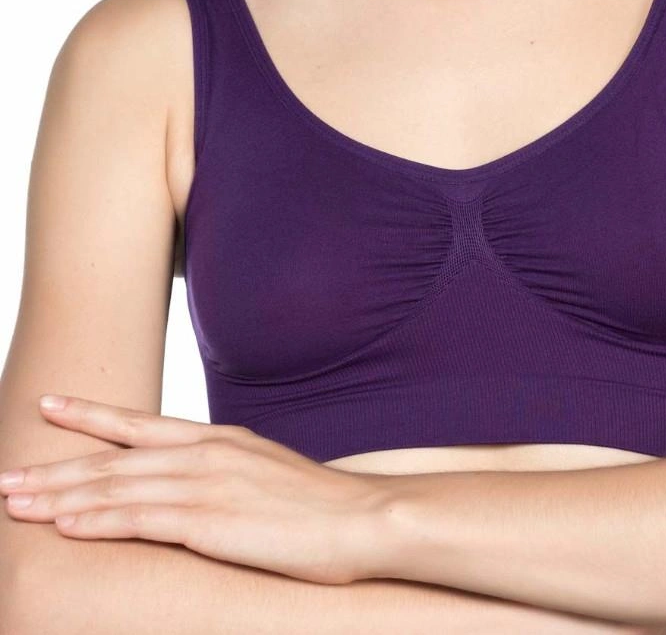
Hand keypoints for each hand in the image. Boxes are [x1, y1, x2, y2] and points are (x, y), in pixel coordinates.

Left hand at [0, 396, 385, 584]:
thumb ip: (227, 477)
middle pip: (114, 461)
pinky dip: (99, 522)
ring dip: (60, 497)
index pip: (141, 425)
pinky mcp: (212, 522)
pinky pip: (142, 521)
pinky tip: (66, 525)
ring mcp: (208, 486)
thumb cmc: (322, 507)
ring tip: (15, 503)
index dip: (91, 416)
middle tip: (6, 476)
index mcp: (219, 441)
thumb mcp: (267, 477)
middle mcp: (206, 454)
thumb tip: (198, 489)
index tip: (49, 405)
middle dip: (55, 469)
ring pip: (117, 489)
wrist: (365, 518)